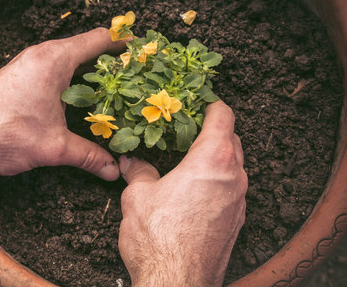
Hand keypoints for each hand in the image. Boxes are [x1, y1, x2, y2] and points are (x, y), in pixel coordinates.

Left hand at [0, 28, 125, 179]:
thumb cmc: (3, 134)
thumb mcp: (54, 146)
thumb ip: (88, 155)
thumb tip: (113, 169)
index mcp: (54, 59)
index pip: (99, 39)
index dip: (124, 44)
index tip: (143, 53)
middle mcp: (42, 54)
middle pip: (87, 47)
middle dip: (112, 61)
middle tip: (137, 77)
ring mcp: (30, 63)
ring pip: (71, 58)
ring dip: (92, 71)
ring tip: (117, 90)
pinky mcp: (22, 75)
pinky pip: (57, 68)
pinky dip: (75, 79)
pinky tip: (85, 100)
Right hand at [117, 101, 246, 286]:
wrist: (177, 283)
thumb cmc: (159, 239)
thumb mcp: (137, 196)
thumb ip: (138, 172)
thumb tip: (131, 162)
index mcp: (213, 160)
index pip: (223, 116)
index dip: (210, 104)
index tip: (197, 101)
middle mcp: (234, 177)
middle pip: (232, 139)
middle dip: (212, 129)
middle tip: (186, 128)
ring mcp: (239, 202)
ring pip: (233, 166)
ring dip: (215, 157)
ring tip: (186, 158)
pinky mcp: (236, 222)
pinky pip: (231, 189)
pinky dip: (216, 180)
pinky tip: (192, 189)